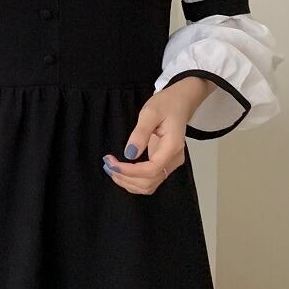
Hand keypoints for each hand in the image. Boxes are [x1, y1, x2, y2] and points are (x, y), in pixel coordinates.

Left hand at [102, 76, 214, 193]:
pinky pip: (149, 180)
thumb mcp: (150, 113)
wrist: (179, 103)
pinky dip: (133, 180)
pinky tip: (121, 171)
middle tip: (108, 164)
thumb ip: (140, 133)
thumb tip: (130, 154)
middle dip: (125, 177)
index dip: (130, 171)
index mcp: (172, 146)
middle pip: (149, 181)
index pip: (151, 169)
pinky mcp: (165, 165)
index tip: (112, 163)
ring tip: (111, 168)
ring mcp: (170, 164)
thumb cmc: (166, 105)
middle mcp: (174, 160)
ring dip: (128, 182)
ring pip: (149, 185)